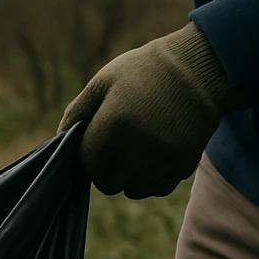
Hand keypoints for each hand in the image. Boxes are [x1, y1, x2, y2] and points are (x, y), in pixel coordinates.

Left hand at [59, 24, 234, 198]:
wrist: (199, 68)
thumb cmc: (144, 71)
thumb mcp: (104, 81)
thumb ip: (78, 111)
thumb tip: (59, 138)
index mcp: (112, 126)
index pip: (87, 165)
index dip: (87, 157)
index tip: (95, 145)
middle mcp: (136, 149)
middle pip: (108, 183)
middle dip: (106, 170)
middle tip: (115, 149)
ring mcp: (162, 160)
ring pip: (134, 190)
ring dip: (129, 177)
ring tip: (135, 152)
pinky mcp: (183, 165)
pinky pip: (159, 188)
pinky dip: (153, 179)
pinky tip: (154, 156)